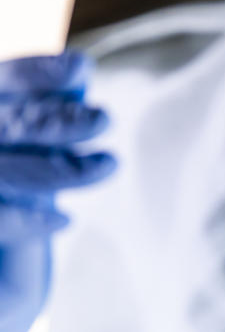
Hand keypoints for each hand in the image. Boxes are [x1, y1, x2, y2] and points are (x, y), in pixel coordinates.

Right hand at [0, 51, 114, 331]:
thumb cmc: (9, 264)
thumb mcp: (28, 196)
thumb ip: (40, 144)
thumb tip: (79, 83)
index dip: (33, 74)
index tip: (81, 68)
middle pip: (0, 124)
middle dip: (51, 117)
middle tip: (104, 119)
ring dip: (53, 164)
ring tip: (107, 164)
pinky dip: (26, 217)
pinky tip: (63, 220)